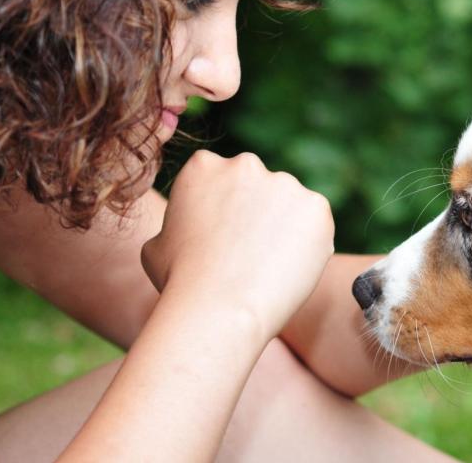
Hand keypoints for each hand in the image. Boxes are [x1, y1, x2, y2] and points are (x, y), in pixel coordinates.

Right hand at [141, 151, 334, 339]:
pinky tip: (289, 268)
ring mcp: (285, 183)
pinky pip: (315, 224)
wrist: (220, 307)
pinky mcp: (316, 207)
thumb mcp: (155, 247)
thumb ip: (173, 227)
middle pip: (258, 187)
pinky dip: (309, 244)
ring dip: (284, 228)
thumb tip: (177, 231)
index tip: (223, 238)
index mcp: (204, 166)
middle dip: (257, 214)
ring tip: (269, 267)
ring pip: (289, 206)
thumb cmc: (180, 283)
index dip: (224, 210)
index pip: (222, 180)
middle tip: (249, 254)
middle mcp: (246, 165)